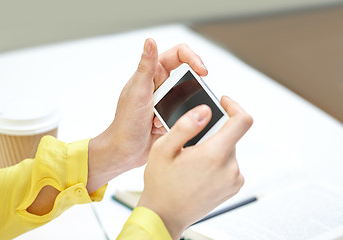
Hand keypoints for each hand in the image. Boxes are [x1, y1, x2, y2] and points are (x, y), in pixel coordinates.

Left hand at [86, 39, 207, 192]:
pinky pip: (186, 113)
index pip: (179, 54)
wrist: (125, 151)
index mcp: (153, 73)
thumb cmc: (126, 122)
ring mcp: (167, 100)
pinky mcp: (171, 115)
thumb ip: (146, 67)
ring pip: (189, 97)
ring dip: (179, 110)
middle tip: (181, 103)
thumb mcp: (138, 92)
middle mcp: (161, 84)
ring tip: (161, 120)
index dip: (194, 58)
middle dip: (188, 91)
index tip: (203, 71)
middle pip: (188, 76)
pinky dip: (177, 121)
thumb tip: (150, 41)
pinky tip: (160, 128)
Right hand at [138, 96, 252, 239]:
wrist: (165, 216)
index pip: (242, 121)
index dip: (234, 106)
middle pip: (231, 135)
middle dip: (213, 132)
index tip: (223, 102)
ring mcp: (234, 180)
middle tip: (191, 143)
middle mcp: (230, 168)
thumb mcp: (163, 149)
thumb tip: (205, 110)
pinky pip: (229, 163)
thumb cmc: (161, 184)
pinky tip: (199, 171)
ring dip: (214, 147)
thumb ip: (185, 125)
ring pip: (229, 149)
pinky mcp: (233, 187)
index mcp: (214, 155)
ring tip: (192, 161)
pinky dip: (217, 160)